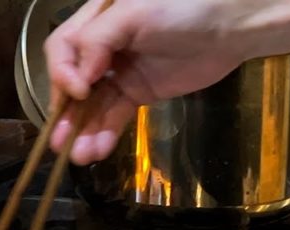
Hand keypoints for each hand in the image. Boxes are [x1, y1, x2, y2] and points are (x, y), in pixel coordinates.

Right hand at [44, 0, 251, 163]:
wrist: (230, 26)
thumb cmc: (181, 7)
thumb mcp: (134, 14)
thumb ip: (98, 41)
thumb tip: (77, 80)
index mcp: (95, 19)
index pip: (63, 48)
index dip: (63, 72)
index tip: (79, 91)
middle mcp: (102, 46)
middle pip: (73, 81)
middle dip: (67, 112)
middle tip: (59, 141)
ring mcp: (121, 71)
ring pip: (94, 104)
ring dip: (84, 131)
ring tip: (78, 156)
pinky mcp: (139, 93)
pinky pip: (116, 115)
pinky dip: (105, 133)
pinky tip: (97, 150)